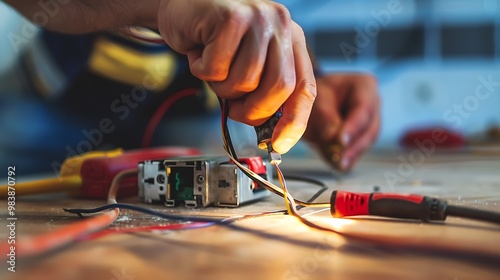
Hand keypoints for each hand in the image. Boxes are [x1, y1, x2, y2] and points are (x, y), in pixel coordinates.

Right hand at [157, 0, 316, 153]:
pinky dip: (203, 70)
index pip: (305, 88)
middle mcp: (280, 25)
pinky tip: (201, 52)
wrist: (181, 6)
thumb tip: (273, 134)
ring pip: (245, 81)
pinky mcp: (231, 17)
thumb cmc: (213, 40)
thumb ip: (263, 92)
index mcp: (291, 39)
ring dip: (222, 87)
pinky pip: (218, 69)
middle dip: (254, 109)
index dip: (295, 122)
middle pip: (279, 88)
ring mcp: (258, 18)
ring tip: (214, 68)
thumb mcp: (246, 66)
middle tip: (235, 106)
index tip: (279, 143)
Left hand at [303, 73, 379, 170]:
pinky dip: (349, 158)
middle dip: (354, 146)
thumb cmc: (317, 92)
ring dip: (352, 155)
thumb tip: (333, 140)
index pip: (363, 108)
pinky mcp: (364, 136)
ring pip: (366, 141)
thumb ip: (325, 118)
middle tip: (339, 159)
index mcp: (365, 85)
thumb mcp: (317, 98)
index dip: (353, 127)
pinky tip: (340, 166)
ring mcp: (371, 121)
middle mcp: (374, 103)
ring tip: (338, 164)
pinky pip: (359, 149)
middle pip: (370, 128)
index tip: (341, 141)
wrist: (314, 100)